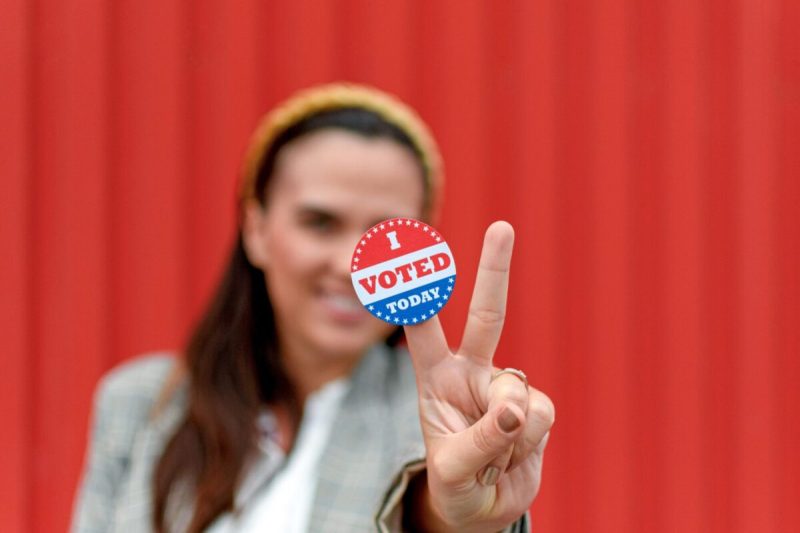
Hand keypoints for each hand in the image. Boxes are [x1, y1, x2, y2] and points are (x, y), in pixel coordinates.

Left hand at [404, 221, 554, 531]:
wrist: (484, 506)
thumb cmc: (455, 482)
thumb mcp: (452, 470)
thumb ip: (480, 439)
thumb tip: (516, 408)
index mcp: (435, 377)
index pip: (421, 329)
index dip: (415, 293)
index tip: (408, 250)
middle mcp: (472, 371)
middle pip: (487, 315)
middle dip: (495, 271)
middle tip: (502, 227)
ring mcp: (506, 386)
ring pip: (516, 395)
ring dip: (506, 435)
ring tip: (491, 457)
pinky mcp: (536, 406)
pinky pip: (539, 416)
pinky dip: (527, 444)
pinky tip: (513, 454)